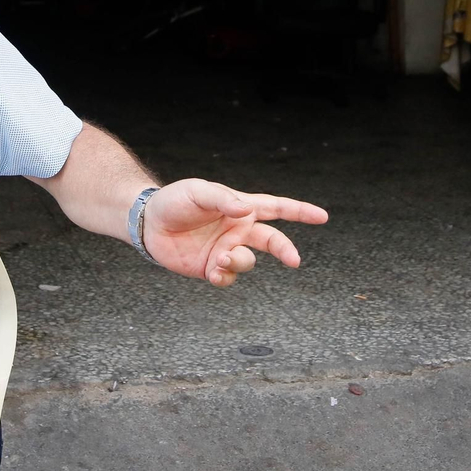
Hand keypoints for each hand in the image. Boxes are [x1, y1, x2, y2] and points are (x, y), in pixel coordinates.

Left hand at [143, 179, 328, 286]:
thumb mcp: (198, 192)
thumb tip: (245, 209)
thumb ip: (222, 199)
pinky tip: (213, 270)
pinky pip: (228, 277)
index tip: (322, 216)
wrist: (148, 223)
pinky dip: (225, 276)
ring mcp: (225, 249)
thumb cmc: (174, 201)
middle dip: (285, 250)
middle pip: (272, 240)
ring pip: (248, 262)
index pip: (276, 208)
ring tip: (222, 257)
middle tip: (294, 260)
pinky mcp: (211, 268)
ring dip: (241, 261)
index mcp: (240, 208)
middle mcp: (237, 230)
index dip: (300, 212)